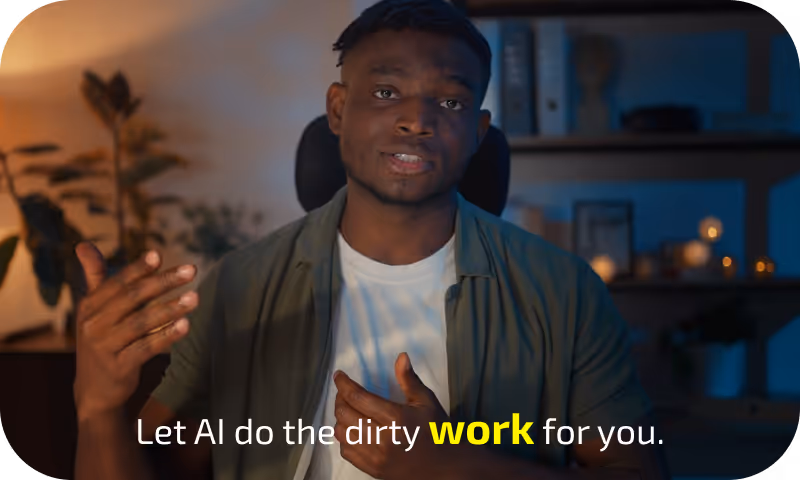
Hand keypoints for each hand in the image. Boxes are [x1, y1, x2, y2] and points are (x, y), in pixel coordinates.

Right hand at [72, 242, 197, 420]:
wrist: (95, 390)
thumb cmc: (102, 339)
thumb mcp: (94, 310)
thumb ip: (96, 277)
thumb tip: (83, 243)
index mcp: (89, 306)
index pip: (117, 283)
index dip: (138, 269)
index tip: (159, 254)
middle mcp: (93, 325)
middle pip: (133, 298)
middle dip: (164, 282)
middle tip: (192, 270)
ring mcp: (105, 347)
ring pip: (142, 323)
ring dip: (171, 308)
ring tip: (196, 297)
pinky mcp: (119, 367)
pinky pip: (147, 348)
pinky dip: (167, 336)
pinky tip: (186, 325)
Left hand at [333, 353, 459, 479]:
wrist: (447, 467)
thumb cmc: (438, 430)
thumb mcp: (426, 401)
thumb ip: (409, 379)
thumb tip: (401, 357)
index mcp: (395, 418)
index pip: (358, 398)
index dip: (343, 384)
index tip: (339, 375)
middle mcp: (382, 439)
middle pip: (345, 415)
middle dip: (340, 399)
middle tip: (344, 391)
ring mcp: (376, 457)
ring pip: (342, 434)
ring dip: (340, 419)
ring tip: (348, 409)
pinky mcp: (374, 470)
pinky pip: (347, 452)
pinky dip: (344, 438)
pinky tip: (353, 430)